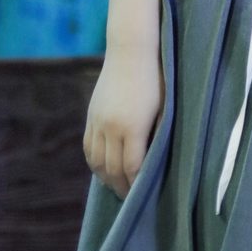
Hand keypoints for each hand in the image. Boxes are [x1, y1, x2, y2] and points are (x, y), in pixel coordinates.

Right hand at [83, 41, 163, 199]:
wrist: (131, 51)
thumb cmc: (157, 78)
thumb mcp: (164, 108)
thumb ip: (157, 135)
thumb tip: (155, 162)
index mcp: (132, 127)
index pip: (132, 167)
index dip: (136, 185)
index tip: (142, 197)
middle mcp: (111, 128)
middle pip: (112, 168)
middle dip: (121, 186)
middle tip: (130, 199)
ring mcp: (98, 121)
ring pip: (96, 161)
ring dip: (105, 178)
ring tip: (116, 187)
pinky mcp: (91, 115)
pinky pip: (88, 147)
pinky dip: (94, 163)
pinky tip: (102, 169)